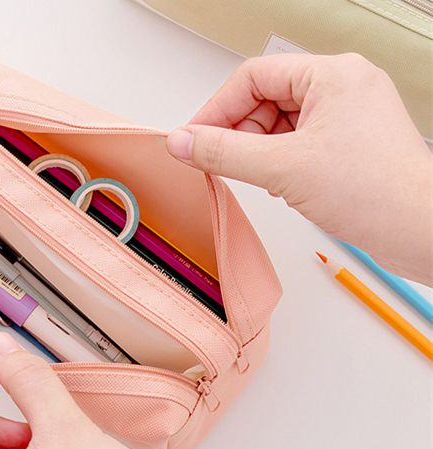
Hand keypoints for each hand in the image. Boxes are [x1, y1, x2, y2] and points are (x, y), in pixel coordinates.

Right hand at [166, 53, 432, 284]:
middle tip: (217, 160)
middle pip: (265, 97)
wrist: (421, 232)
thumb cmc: (376, 193)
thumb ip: (222, 152)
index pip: (253, 77)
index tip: (194, 138)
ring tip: (257, 177)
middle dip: (238, 131)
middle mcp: (343, 87)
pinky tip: (277, 183)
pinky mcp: (349, 142)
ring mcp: (348, 115)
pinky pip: (297, 140)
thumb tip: (182, 141)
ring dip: (257, 149)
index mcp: (333, 74)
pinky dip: (277, 160)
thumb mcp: (281, 169)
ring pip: (279, 121)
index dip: (217, 107)